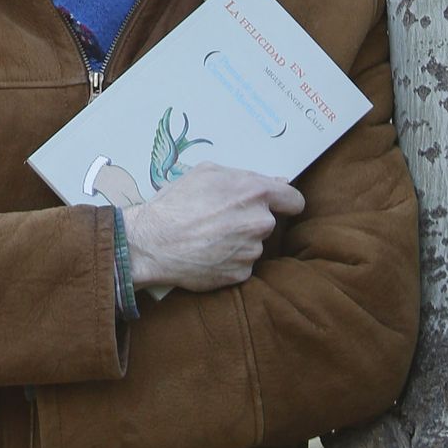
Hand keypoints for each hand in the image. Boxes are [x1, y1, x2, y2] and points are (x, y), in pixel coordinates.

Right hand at [120, 163, 303, 292]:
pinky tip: (209, 253)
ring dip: (239, 240)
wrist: (152, 242)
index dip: (287, 202)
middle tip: (224, 218)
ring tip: (210, 235)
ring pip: (254, 243)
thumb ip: (245, 177)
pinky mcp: (241, 274)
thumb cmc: (176, 202)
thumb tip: (278, 182)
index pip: (294, 200)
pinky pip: (242, 264)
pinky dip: (230, 259)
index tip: (279, 205)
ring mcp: (252, 251)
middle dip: (252, 219)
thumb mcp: (207, 173)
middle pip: (269, 222)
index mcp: (255, 192)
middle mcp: (259, 223)